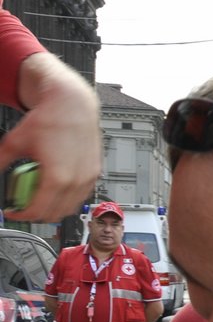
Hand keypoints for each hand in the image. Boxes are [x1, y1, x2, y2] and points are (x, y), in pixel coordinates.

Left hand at [0, 51, 101, 221]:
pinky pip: (81, 197)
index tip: (13, 212)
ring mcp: (88, 178)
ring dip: (54, 208)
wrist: (72, 106)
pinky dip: (67, 198)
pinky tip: (55, 186)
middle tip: (24, 205)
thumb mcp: (15, 142)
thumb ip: (1, 163)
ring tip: (39, 195)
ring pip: (70, 208)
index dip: (21, 215)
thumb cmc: (50, 120)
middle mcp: (76, 180)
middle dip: (37, 213)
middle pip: (55, 214)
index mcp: (57, 177)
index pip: (38, 211)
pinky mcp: (94, 173)